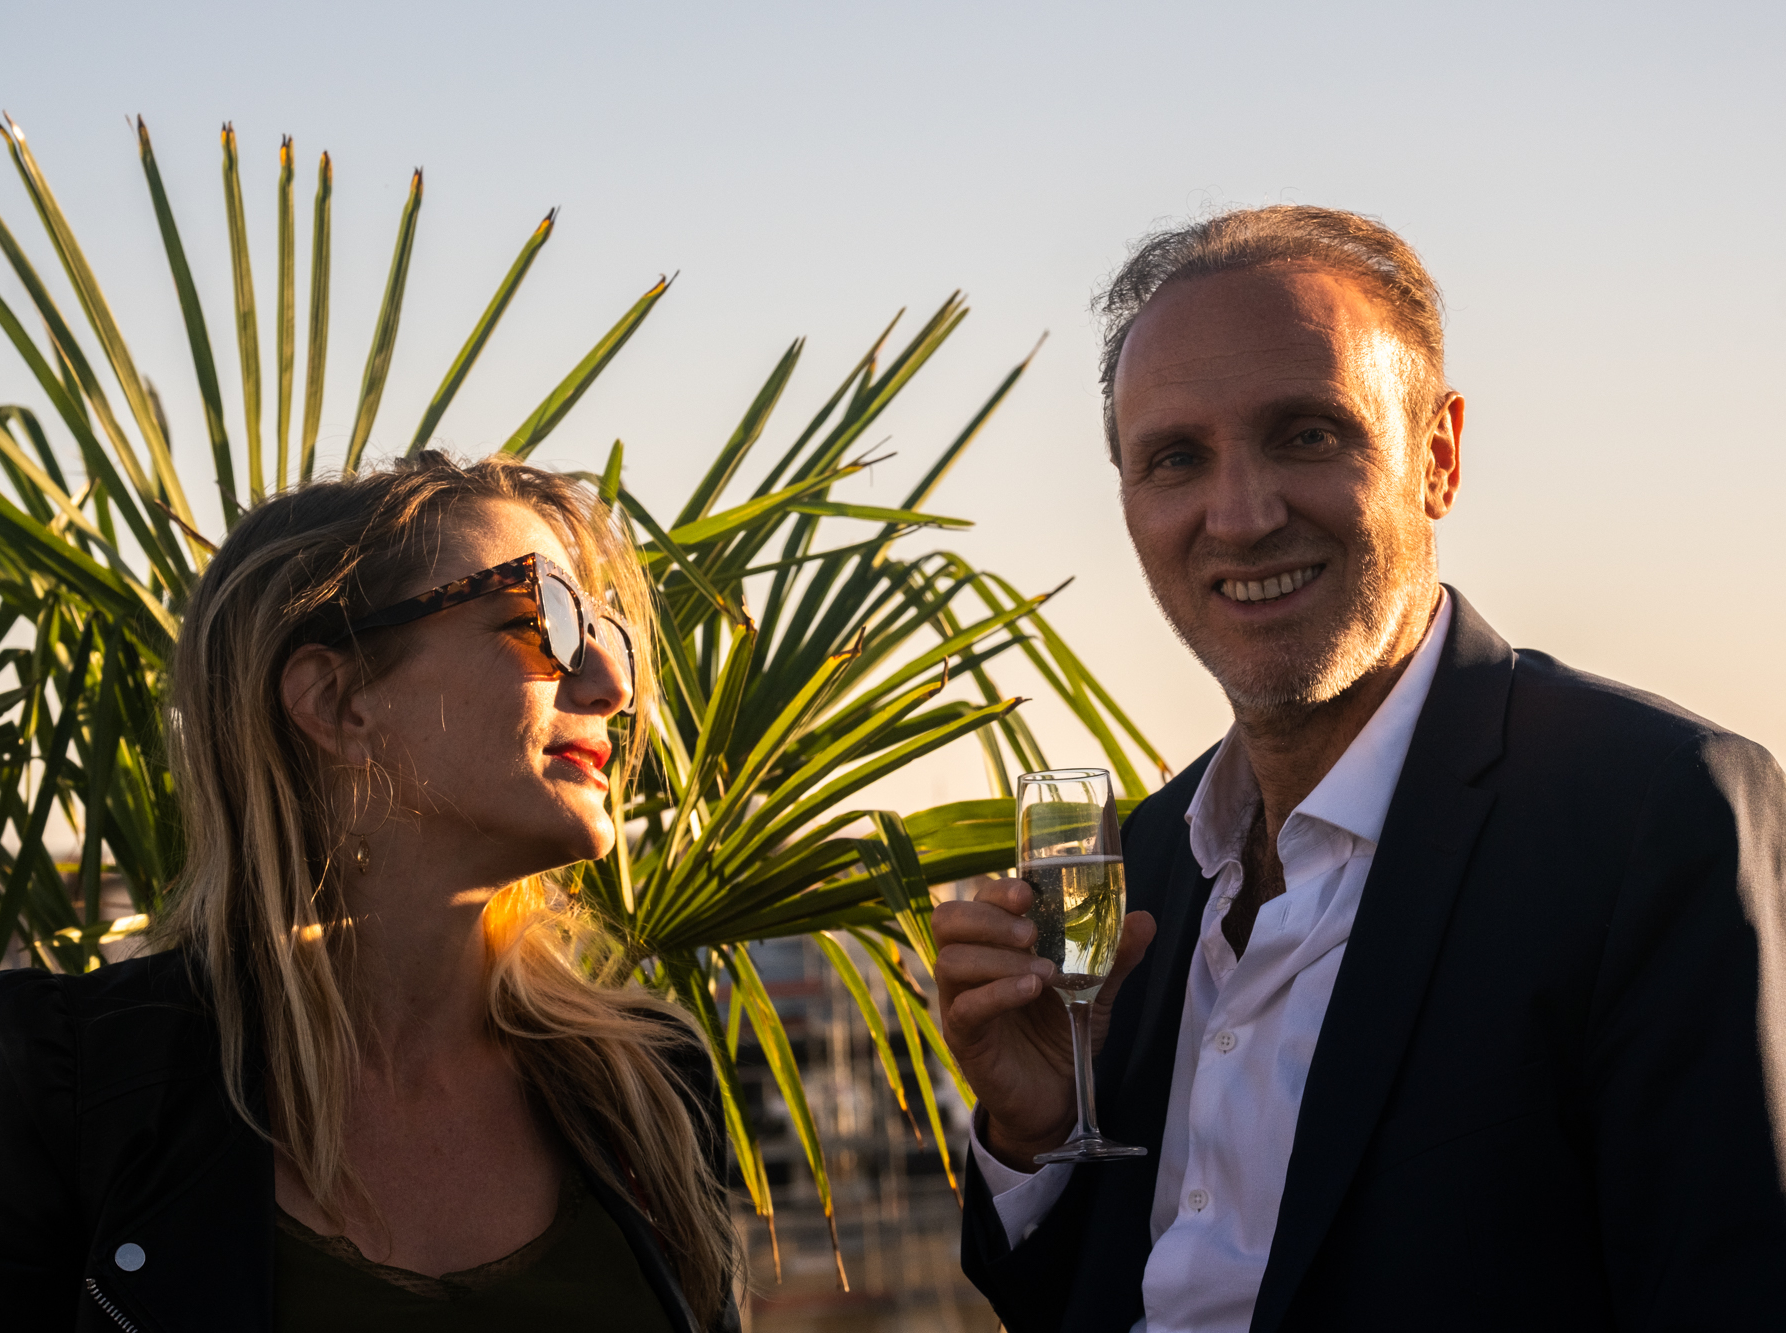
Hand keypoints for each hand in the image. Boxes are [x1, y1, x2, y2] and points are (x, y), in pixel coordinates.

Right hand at [934, 877, 1155, 1171]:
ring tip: (1044, 972)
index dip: (997, 891)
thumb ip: (1114, 955)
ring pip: (951, 961)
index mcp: (994, 943)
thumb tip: (1144, 919)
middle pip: (948, 920)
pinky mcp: (963, 1039)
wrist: (1056, 1097)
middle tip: (1032, 933)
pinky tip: (1031, 990)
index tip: (1029, 893)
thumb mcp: (1095, 990)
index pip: (977, 900)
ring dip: (998, 958)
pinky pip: (964, 1008)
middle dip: (988, 918)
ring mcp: (960, 1001)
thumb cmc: (1063, 1032)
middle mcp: (969, 967)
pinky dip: (998, 993)